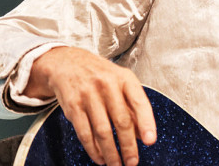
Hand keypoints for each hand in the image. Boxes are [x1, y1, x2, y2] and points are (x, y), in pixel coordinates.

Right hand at [24, 47, 156, 165]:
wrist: (67, 62)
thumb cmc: (101, 76)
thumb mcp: (121, 82)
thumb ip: (132, 106)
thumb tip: (141, 134)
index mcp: (125, 78)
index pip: (139, 102)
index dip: (146, 123)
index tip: (151, 141)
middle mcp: (108, 85)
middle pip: (121, 121)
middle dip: (128, 146)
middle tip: (133, 162)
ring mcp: (89, 94)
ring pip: (103, 130)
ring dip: (110, 152)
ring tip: (117, 164)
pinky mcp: (73, 105)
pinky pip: (84, 133)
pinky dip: (93, 149)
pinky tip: (100, 158)